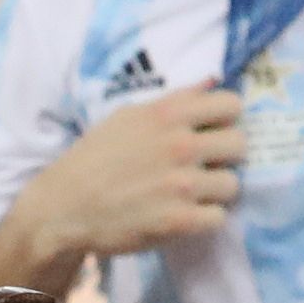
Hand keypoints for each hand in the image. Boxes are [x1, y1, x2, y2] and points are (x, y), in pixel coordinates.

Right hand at [29, 83, 248, 262]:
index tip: (212, 132)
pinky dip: (205, 219)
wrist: (63, 207)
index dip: (225, 120)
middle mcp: (180, 145)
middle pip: (240, 145)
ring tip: (193, 195)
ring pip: (232, 185)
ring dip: (215, 192)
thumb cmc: (93, 158)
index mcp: (169, 115)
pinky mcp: (179, 221)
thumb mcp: (128, 117)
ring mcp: (182, 185)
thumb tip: (212, 81)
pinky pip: (218, 218)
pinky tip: (186, 216)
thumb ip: (175, 100)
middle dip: (225, 157)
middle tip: (205, 167)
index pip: (232, 105)